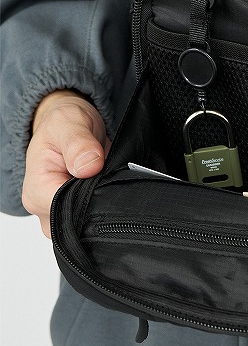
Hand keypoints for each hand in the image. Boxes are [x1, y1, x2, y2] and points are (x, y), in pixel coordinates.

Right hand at [22, 90, 109, 237]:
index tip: (104, 176)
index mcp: (37, 190)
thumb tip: (89, 166)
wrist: (69, 126)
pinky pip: (97, 217)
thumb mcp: (69, 123)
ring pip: (91, 222)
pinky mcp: (80, 212)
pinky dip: (108, 201)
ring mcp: (64, 214)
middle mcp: (46, 209)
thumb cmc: (62, 124)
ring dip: (106, 200)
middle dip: (101, 200)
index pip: (66, 212)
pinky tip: (112, 183)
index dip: (90, 196)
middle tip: (112, 173)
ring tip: (111, 174)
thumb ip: (78, 144)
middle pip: (80, 222)